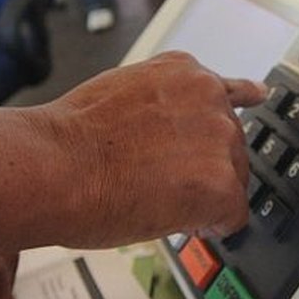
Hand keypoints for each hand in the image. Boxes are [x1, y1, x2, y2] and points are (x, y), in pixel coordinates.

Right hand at [29, 51, 267, 245]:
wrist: (54, 167)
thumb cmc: (70, 138)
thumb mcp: (119, 91)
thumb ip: (157, 102)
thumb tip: (165, 125)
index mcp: (184, 71)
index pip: (227, 93)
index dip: (211, 129)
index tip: (243, 118)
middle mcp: (209, 98)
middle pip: (230, 144)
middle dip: (203, 165)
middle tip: (162, 180)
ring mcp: (219, 140)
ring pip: (233, 179)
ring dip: (205, 193)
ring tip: (158, 197)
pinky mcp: (221, 184)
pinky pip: (233, 216)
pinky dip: (212, 226)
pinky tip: (184, 222)